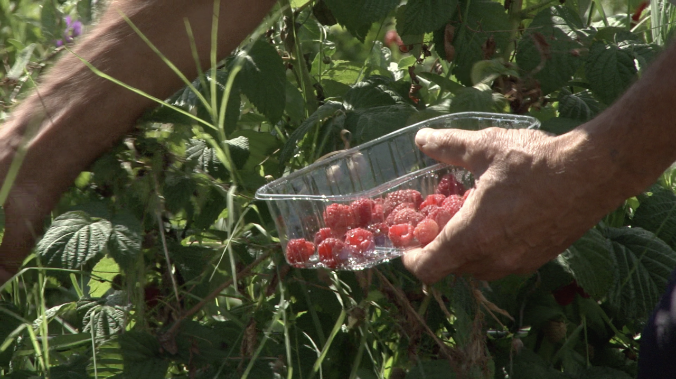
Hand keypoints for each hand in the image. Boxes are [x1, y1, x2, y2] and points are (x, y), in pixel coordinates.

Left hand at [401, 126, 623, 282]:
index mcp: (472, 237)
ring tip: (466, 217)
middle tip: (435, 221)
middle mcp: (493, 259)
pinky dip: (489, 249)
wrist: (594, 172)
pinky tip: (497, 219)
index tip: (406, 242)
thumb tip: (422, 138)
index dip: (410, 258)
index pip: (427, 268)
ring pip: (477, 268)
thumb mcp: (484, 147)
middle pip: (450, 268)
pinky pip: (501, 263)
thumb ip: (448, 146)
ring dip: (464, 250)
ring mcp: (518, 263)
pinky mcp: (539, 259)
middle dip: (437, 248)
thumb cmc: (535, 160)